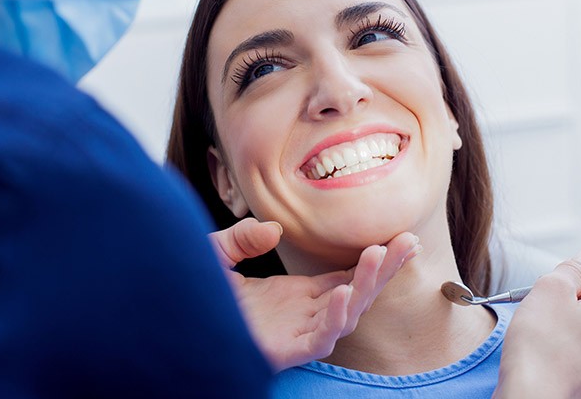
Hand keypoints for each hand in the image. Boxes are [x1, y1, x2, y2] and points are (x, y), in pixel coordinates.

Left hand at [208, 218, 419, 371]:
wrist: (170, 322)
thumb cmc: (194, 296)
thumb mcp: (217, 254)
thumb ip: (243, 238)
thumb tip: (273, 229)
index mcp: (295, 295)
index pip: (346, 276)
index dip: (373, 260)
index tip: (400, 238)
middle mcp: (302, 314)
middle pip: (357, 292)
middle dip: (385, 269)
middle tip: (410, 241)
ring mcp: (295, 333)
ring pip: (346, 314)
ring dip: (366, 286)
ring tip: (379, 254)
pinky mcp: (284, 351)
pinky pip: (319, 340)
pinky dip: (335, 319)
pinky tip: (343, 293)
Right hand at [494, 250, 580, 398]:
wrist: (532, 398)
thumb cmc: (541, 347)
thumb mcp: (551, 289)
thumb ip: (572, 269)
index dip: (574, 285)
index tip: (555, 295)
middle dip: (571, 308)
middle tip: (545, 315)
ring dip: (568, 332)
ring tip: (544, 339)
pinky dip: (567, 355)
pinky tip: (548, 358)